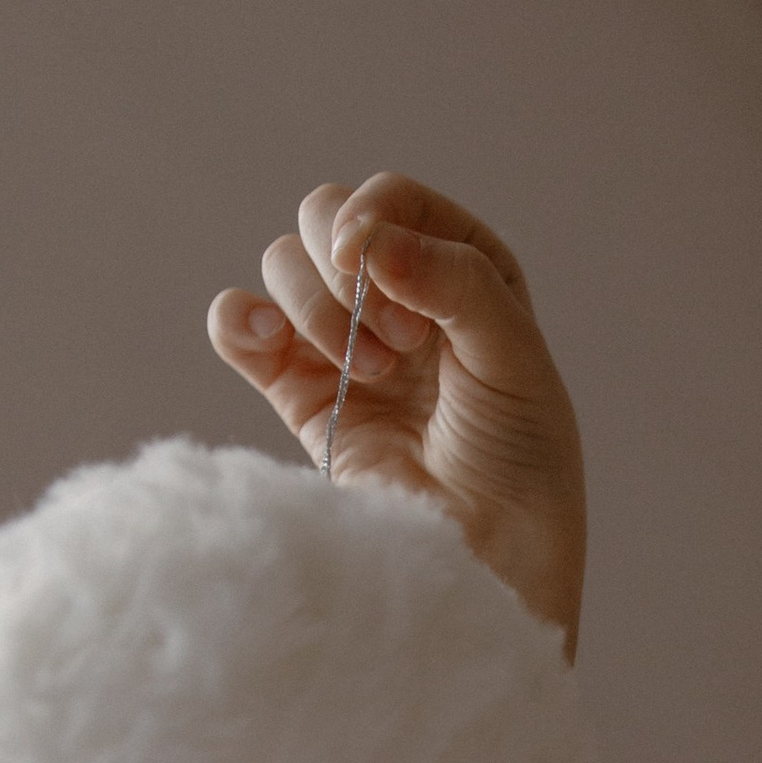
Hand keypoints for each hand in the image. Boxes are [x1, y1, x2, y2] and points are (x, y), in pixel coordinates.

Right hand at [208, 174, 586, 652]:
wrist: (488, 563)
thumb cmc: (522, 463)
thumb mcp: (514, 357)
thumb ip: (453, 281)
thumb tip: (364, 238)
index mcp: (466, 271)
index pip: (395, 199)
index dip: (380, 223)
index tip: (390, 284)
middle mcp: (402, 298)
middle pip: (326, 218)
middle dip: (345, 269)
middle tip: (397, 345)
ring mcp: (346, 345)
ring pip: (284, 266)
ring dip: (313, 308)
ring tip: (368, 375)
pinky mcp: (299, 395)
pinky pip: (241, 327)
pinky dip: (240, 322)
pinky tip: (268, 344)